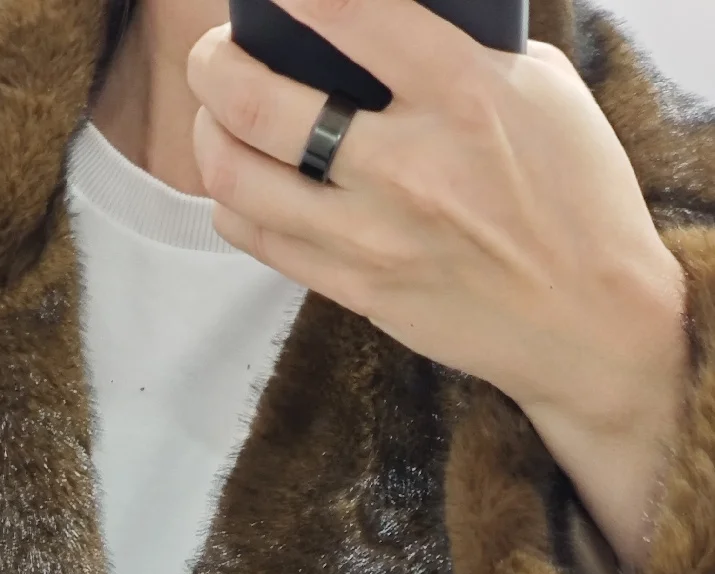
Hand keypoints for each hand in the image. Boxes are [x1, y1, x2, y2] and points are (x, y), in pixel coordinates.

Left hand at [187, 0, 691, 569]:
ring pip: (239, 179)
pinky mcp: (356, 289)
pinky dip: (233, 201)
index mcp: (464, 93)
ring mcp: (374, 235)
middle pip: (258, 104)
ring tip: (216, 117)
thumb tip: (381, 31)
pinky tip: (240, 182)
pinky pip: (258, 239)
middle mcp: (408, 165)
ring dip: (209, 136)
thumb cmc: (571, 196)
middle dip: (214, 65)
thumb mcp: (539, 93)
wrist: (588, 319)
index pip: (349, 14)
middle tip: (214, 55)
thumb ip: (461, 54)